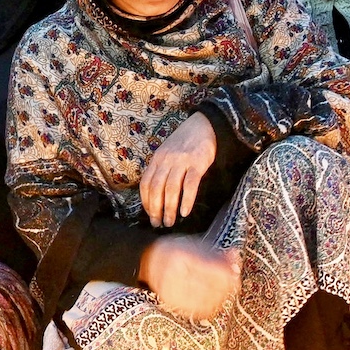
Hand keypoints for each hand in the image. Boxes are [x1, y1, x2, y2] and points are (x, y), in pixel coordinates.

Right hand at [139, 234, 239, 321]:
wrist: (149, 262)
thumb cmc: (176, 251)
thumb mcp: (196, 246)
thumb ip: (217, 254)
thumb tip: (235, 257)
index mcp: (180, 257)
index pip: (211, 270)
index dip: (228, 274)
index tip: (235, 273)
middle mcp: (173, 275)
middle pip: (210, 287)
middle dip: (226, 286)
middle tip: (232, 282)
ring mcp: (171, 291)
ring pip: (206, 302)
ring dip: (220, 298)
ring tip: (223, 291)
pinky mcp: (171, 303)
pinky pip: (198, 310)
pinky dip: (210, 307)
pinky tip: (212, 300)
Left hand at [140, 112, 217, 227]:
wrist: (203, 125)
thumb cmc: (184, 142)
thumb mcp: (166, 153)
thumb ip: (160, 169)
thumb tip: (155, 194)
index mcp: (156, 159)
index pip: (145, 184)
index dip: (146, 202)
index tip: (150, 214)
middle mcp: (166, 160)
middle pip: (156, 189)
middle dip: (155, 209)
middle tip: (157, 224)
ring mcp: (182, 161)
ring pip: (171, 189)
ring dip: (169, 208)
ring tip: (170, 222)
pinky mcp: (198, 163)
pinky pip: (190, 185)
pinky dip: (187, 200)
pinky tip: (185, 212)